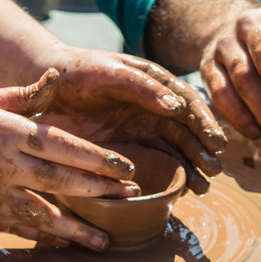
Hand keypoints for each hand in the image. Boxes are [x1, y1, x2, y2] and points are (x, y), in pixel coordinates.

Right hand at [0, 70, 140, 250]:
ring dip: (76, 229)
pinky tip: (63, 244)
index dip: (100, 160)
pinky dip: (42, 237)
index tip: (128, 168)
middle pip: (63, 181)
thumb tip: (57, 77)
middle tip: (131, 197)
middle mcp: (3, 165)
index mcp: (8, 131)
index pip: (65, 147)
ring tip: (105, 240)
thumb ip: (22, 95)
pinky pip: (15, 228)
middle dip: (101, 191)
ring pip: (42, 215)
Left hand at [34, 48, 226, 193]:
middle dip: (203, 151)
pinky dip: (170, 176)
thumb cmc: (78, 71)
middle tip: (214, 170)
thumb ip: (142, 86)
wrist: (45, 86)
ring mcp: (140, 128)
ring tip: (203, 188)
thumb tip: (177, 107)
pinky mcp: (126, 147)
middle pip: (186, 131)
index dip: (204, 123)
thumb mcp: (109, 72)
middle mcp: (153, 106)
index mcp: (154, 82)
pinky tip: (182, 190)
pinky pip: (154, 162)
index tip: (216, 143)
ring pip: (174, 150)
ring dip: (191, 168)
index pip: (187, 103)